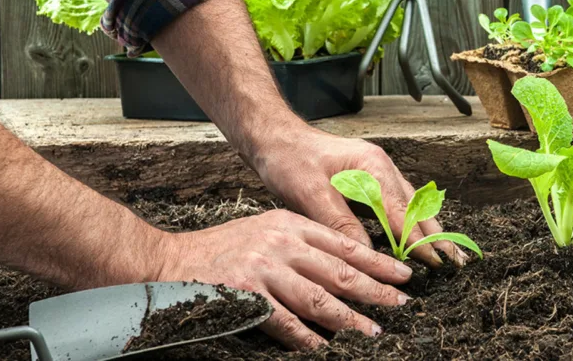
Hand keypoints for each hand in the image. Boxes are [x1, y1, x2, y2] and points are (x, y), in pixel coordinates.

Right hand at [157, 208, 412, 349]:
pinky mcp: (246, 295)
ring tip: (373, 332)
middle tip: (401, 304)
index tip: (403, 275)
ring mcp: (264, 269)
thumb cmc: (221, 249)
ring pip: (319, 298)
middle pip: (339, 271)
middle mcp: (281, 243)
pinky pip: (285, 322)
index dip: (377, 261)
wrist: (169, 260)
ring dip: (349, 319)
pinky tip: (324, 347)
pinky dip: (307, 338)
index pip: (344, 244)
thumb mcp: (266, 231)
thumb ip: (301, 244)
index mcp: (290, 224)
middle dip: (375, 290)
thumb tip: (343, 269)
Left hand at [256, 130, 469, 267]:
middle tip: (456, 262)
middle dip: (436, 235)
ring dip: (428, 229)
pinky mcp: (369, 179)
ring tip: (446, 254)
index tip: (435, 263)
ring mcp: (377, 171)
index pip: (403, 211)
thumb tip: (366, 255)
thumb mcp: (310, 194)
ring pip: (411, 204)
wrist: (274, 137)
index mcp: (372, 166)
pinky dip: (410, 222)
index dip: (419, 240)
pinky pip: (397, 203)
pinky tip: (417, 238)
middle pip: (417, 206)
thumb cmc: (290, 160)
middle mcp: (381, 167)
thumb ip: (341, 223)